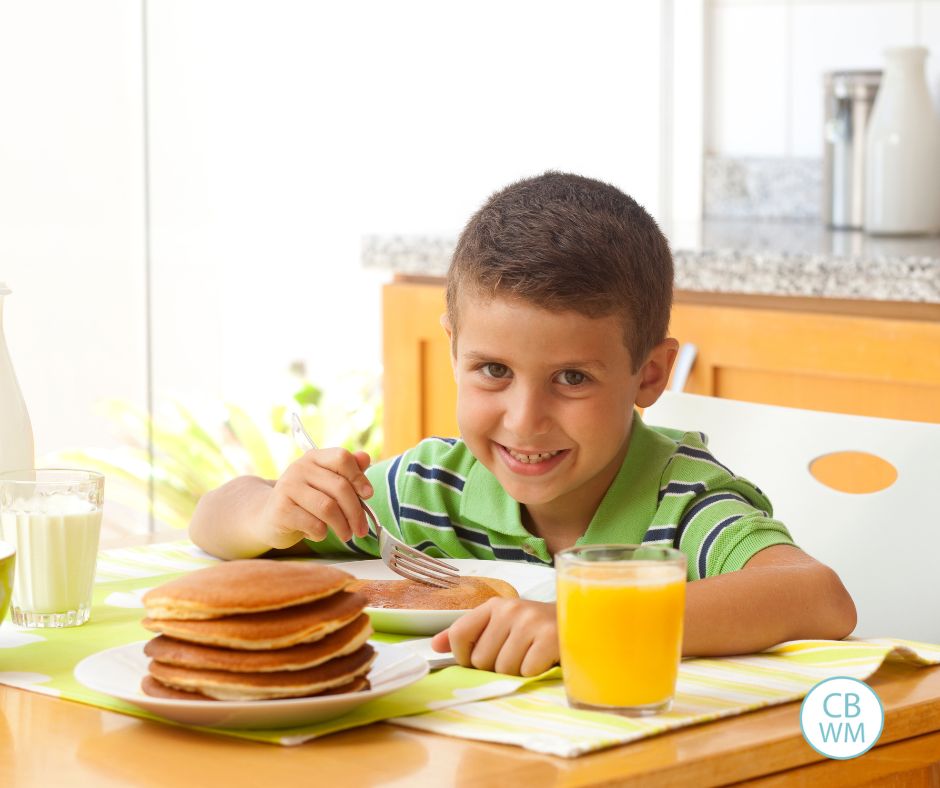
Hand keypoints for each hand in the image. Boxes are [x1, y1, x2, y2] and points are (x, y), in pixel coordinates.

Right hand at [257, 448, 372, 548]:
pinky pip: (314, 525)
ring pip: (328, 508)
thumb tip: (365, 457)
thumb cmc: (305, 502)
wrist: (268, 519)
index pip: (342, 457)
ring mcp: (287, 488)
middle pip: (340, 487)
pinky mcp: (281, 510)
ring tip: (346, 535)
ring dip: (343, 526)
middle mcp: (299, 468)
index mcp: (313, 458)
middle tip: (362, 529)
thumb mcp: (325, 484)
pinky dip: (321, 534)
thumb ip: (346, 472)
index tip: (368, 495)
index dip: (359, 477)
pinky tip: (317, 534)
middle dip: (356, 512)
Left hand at [430, 598, 558, 675]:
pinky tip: (544, 660)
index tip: (481, 659)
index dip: (465, 657)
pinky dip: (535, 673)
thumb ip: (467, 634)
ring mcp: (531, 622)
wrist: (578, 622)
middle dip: (496, 667)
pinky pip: (527, 671)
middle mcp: (510, 609)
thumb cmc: (534, 630)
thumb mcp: (500, 625)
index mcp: (493, 605)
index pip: (460, 634)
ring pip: (503, 669)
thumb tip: (434, 646)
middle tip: (516, 656)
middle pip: (481, 660)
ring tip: (530, 657)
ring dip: (517, 672)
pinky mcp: (550, 637)